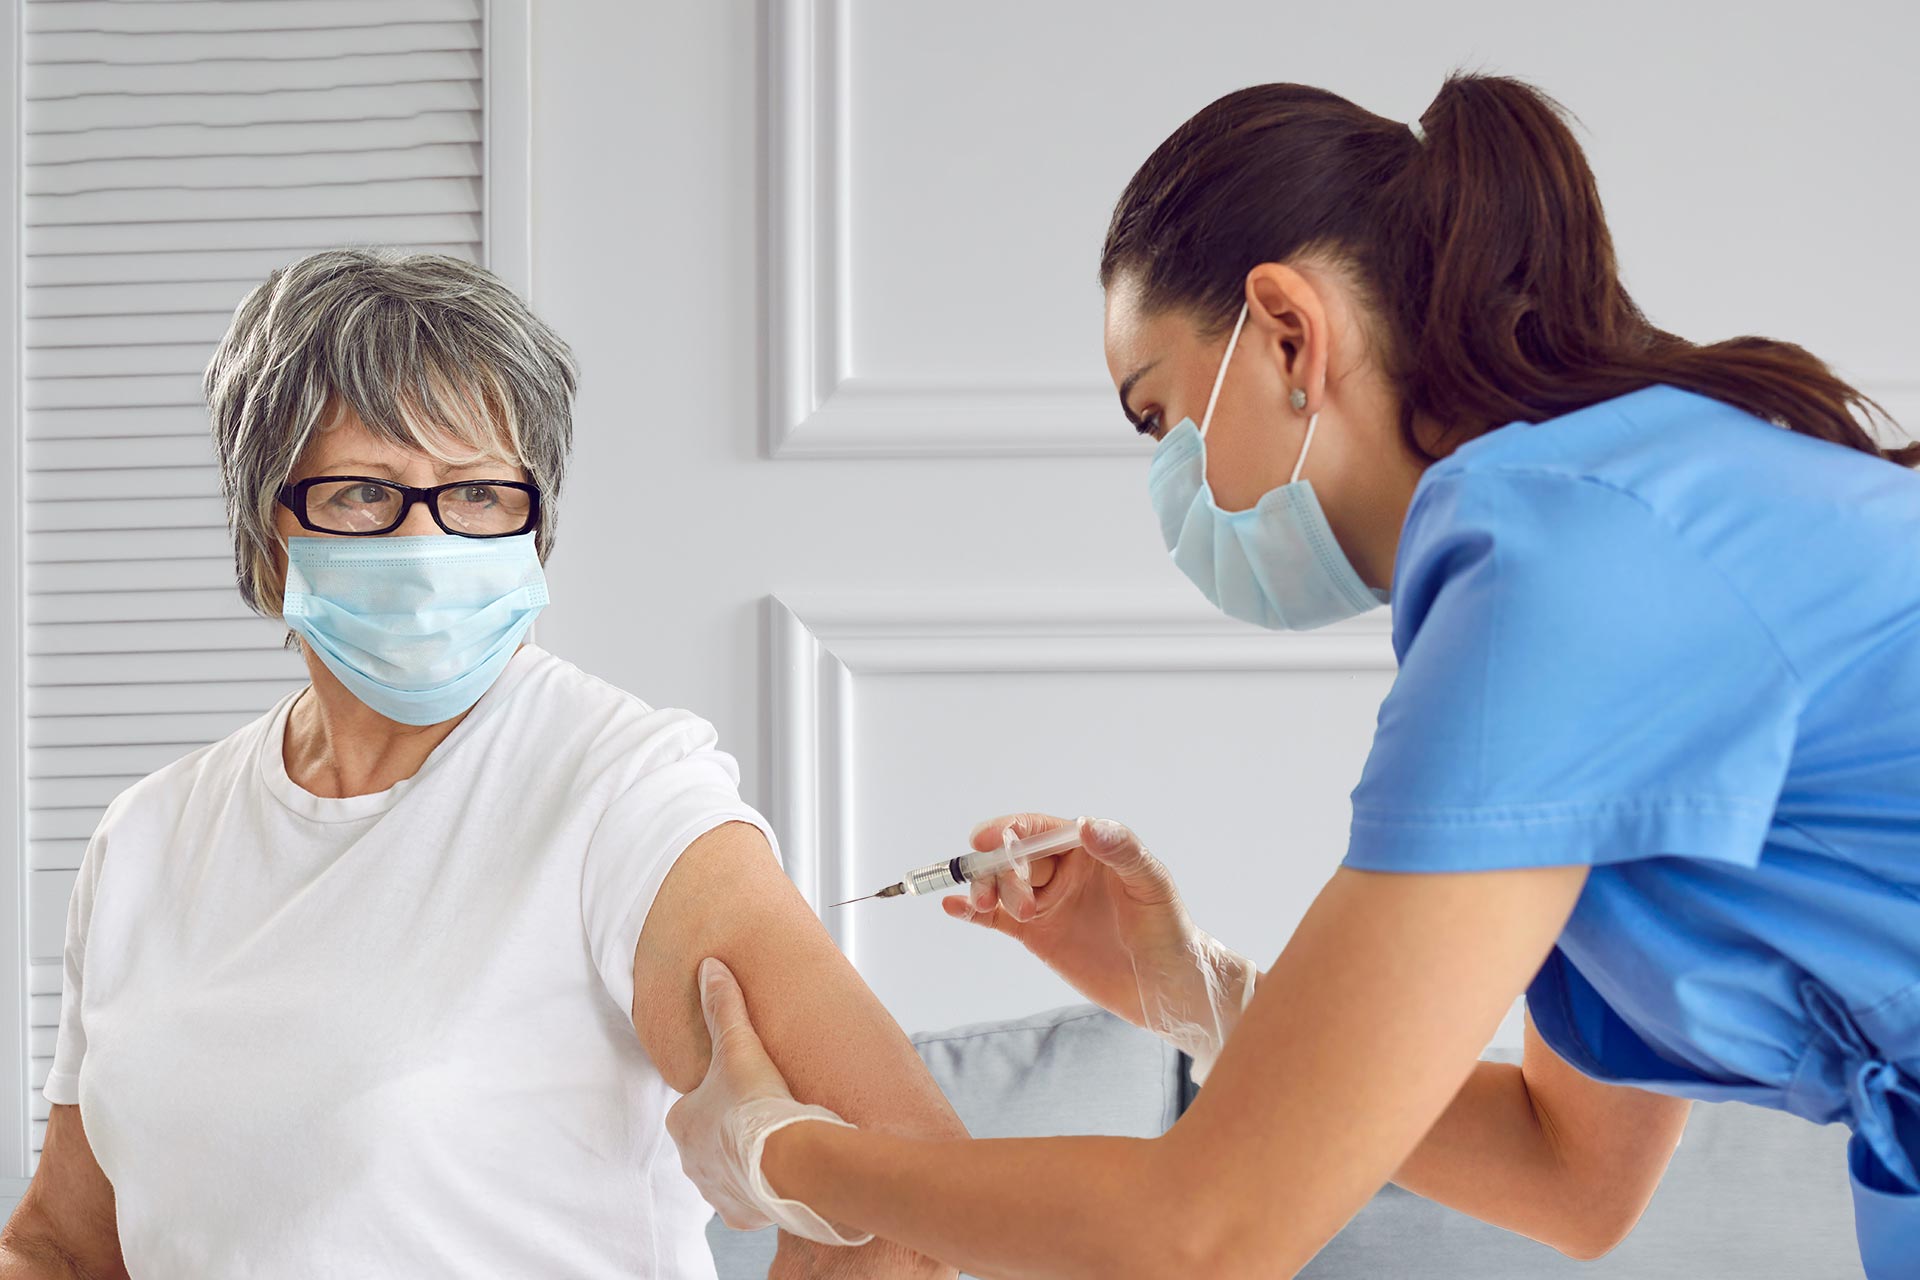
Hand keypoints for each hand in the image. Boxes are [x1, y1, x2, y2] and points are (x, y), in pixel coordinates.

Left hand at [665, 958, 873, 1245]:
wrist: (788, 1160)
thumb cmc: (758, 1103)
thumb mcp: (739, 1044)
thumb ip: (723, 1005)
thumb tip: (710, 967)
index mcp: (683, 1122)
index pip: (694, 1105)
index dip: (720, 1094)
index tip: (744, 1089)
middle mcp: (690, 1161)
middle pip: (709, 1140)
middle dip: (731, 1131)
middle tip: (763, 1114)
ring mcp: (715, 1191)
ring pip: (727, 1171)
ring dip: (746, 1160)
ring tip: (776, 1142)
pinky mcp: (741, 1214)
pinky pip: (749, 1200)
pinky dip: (762, 1189)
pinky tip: (783, 1172)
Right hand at [944, 814, 1257, 1081]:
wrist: (1167, 986)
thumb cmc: (1168, 928)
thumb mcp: (1151, 884)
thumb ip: (1121, 850)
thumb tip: (1086, 824)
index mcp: (1086, 848)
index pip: (1037, 830)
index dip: (1008, 831)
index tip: (987, 842)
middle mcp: (1061, 869)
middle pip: (1011, 858)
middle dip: (1001, 872)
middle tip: (1021, 906)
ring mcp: (1045, 900)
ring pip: (999, 885)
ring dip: (983, 890)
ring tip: (981, 907)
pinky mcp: (1035, 933)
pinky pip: (995, 917)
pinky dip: (971, 911)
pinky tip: (952, 908)